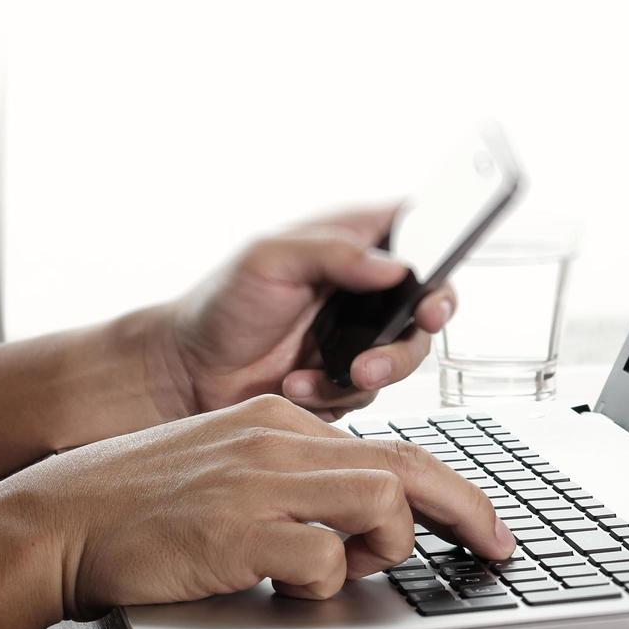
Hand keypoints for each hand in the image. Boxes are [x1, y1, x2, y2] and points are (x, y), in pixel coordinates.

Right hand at [14, 395, 512, 619]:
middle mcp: (278, 440)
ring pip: (379, 499)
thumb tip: (366, 525)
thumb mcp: (235, 472)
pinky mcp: (237, 528)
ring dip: (386, 545)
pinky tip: (291, 585)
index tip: (484, 525)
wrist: (60, 520)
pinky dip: (325, 581)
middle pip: (405, 466)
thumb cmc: (145, 507)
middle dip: (466, 511)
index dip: (450, 491)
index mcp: (281, 422)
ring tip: (353, 567)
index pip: (392, 447)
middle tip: (497, 546)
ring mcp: (259, 481)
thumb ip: (300, 485)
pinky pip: (323, 556)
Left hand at [161, 206, 456, 421]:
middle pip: (427, 305)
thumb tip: (393, 266)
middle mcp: (365, 290)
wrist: (187, 374)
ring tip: (334, 374)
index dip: (441, 255)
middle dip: (417, 332)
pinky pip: (371, 392)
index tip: (432, 288)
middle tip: (399, 342)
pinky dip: (338, 394)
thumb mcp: (268, 260)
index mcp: (352, 245)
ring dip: (375, 371)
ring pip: (407, 356)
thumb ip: (332, 252)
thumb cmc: (220, 306)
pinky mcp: (349, 378)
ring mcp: (361, 337)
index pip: (417, 234)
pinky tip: (299, 386)